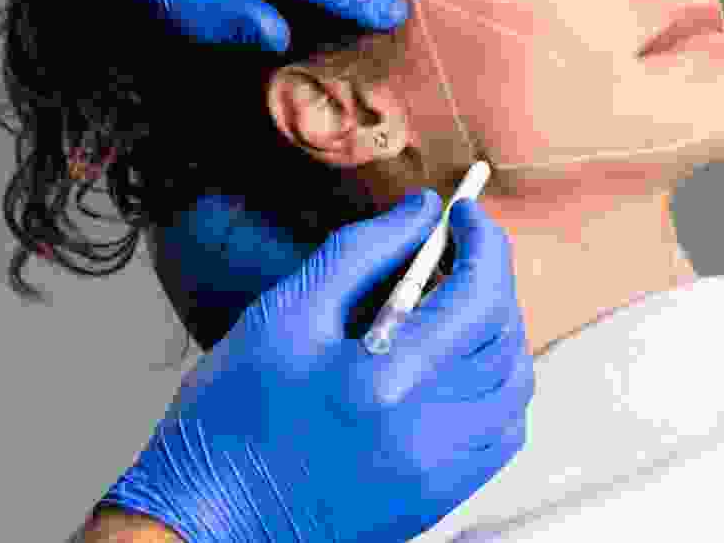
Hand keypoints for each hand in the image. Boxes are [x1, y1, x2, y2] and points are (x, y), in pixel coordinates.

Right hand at [101, 191, 533, 542]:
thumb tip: (422, 212)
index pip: (479, 296)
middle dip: (490, 282)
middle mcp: (428, 434)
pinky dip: (496, 389)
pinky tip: (458, 366)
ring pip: (513, 388)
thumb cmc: (230, 420)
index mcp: (386, 382)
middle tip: (456, 253)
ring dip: (499, 334)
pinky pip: (500, 434)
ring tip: (456, 307)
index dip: (484, 244)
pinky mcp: (437, 500)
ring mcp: (439, 475)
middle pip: (503, 338)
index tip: (466, 214)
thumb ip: (362, 252)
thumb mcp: (284, 314)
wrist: (209, 523)